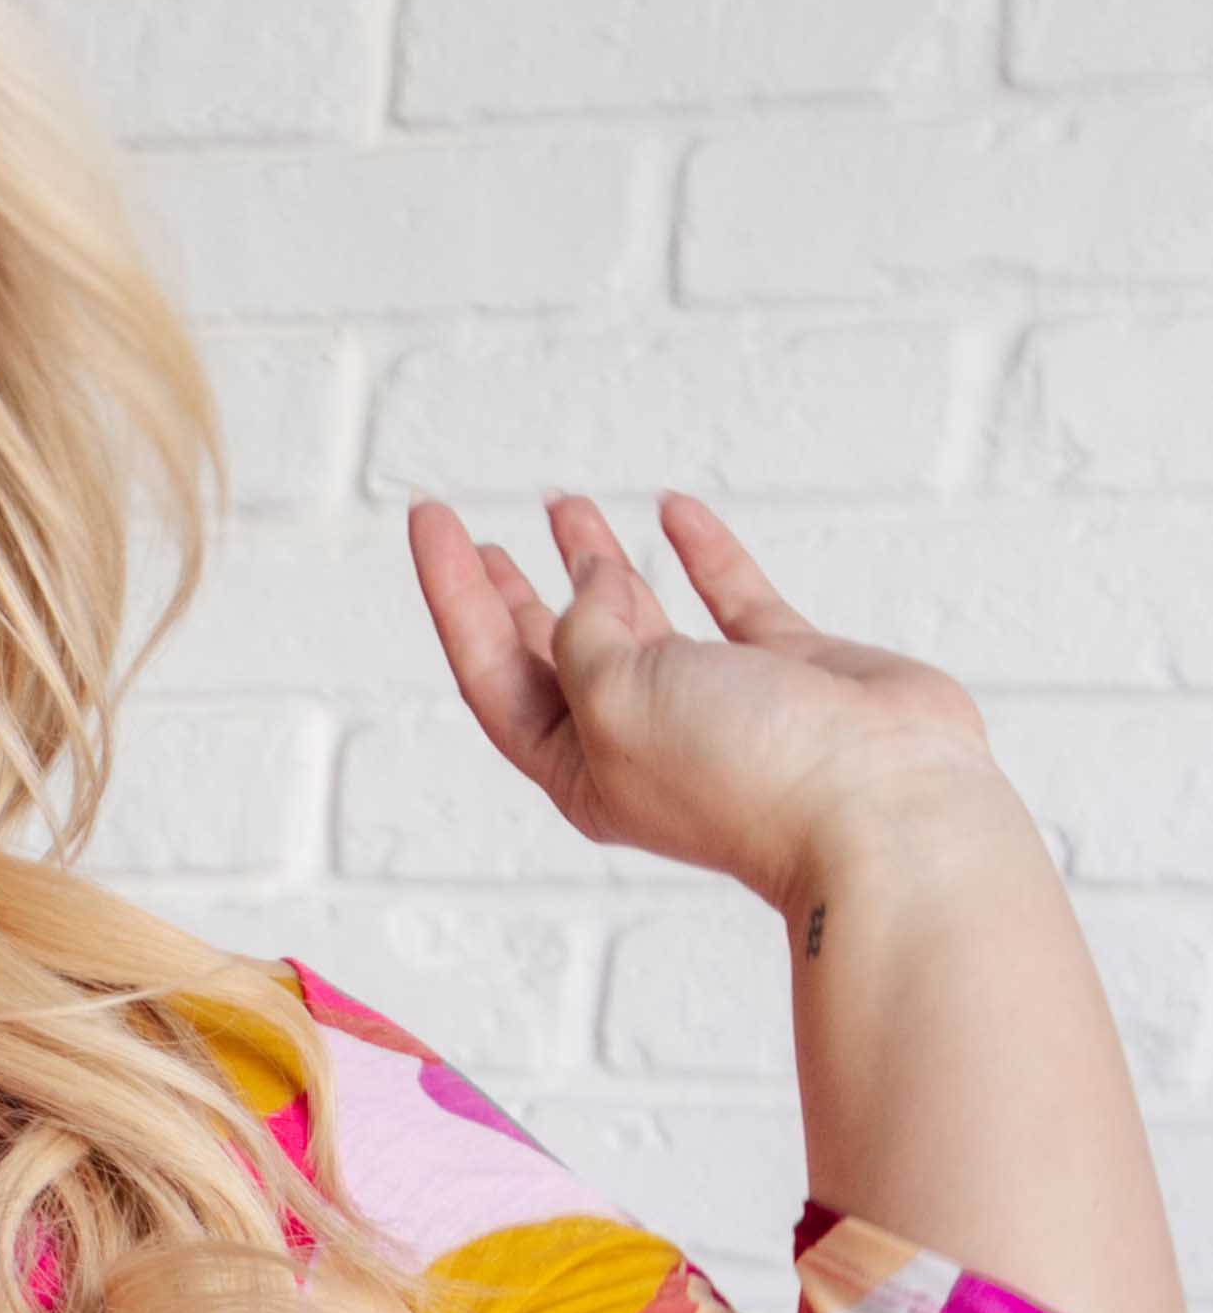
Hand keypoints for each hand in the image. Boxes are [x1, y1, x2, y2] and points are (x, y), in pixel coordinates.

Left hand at [407, 489, 1004, 927]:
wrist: (882, 806)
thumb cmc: (743, 772)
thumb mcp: (616, 697)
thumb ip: (585, 631)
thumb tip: (591, 579)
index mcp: (582, 766)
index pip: (493, 670)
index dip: (455, 592)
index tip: (431, 515)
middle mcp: (643, 738)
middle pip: (553, 655)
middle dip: (511, 596)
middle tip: (478, 537)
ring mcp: (718, 703)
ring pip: (638, 620)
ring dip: (598, 563)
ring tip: (564, 506)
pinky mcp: (790, 671)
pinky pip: (730, 601)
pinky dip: (701, 554)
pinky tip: (674, 511)